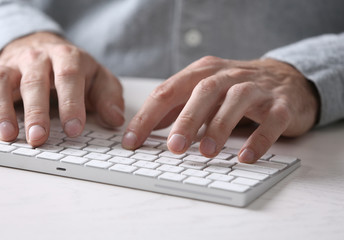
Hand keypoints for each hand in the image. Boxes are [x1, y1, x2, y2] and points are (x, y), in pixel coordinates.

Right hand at [0, 32, 123, 145]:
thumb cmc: (76, 69)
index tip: (74, 129)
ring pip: (1, 81)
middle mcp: (38, 58)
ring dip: (2, 109)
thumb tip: (115, 119)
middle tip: (39, 138)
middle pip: (34, 81)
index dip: (72, 104)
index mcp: (68, 58)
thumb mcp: (99, 79)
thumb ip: (109, 97)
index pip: (69, 78)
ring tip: (8, 136)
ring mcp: (14, 65)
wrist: (46, 48)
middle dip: (36, 111)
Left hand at [122, 56, 318, 162]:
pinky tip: (245, 157)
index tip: (132, 141)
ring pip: (236, 101)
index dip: (148, 116)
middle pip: (203, 91)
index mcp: (204, 72)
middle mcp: (229, 76)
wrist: (286, 78)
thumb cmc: (236, 88)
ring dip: (219, 127)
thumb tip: (145, 127)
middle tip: (173, 147)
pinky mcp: (281, 105)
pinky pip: (271, 121)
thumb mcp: (203, 92)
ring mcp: (257, 89)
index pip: (169, 90)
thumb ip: (177, 107)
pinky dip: (259, 139)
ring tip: (206, 153)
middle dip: (186, 119)